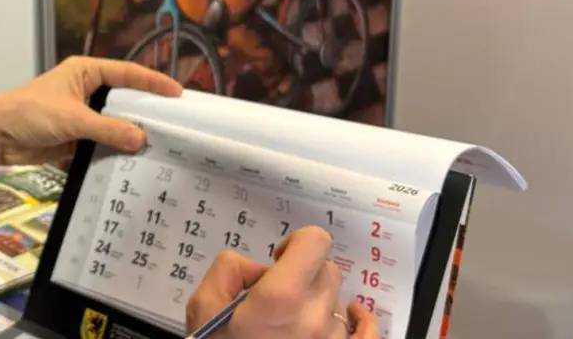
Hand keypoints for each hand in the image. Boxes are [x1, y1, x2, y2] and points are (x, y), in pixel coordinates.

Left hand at [0, 57, 181, 167]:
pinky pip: (104, 143)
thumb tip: (141, 139)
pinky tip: (135, 162)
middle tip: (176, 123)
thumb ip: (107, 129)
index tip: (178, 94)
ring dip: (131, 134)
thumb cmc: (29, 113)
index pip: (127, 73)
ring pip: (116, 123)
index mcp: (86, 72)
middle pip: (125, 99)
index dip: (153, 83)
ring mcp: (83, 115)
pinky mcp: (77, 138)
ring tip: (162, 146)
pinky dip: (116, 151)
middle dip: (146, 111)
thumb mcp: (72, 118)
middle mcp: (87, 90)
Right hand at [186, 227, 378, 337]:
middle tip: (278, 295)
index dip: (296, 243)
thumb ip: (229, 269)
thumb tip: (257, 270)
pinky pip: (369, 332)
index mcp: (280, 297)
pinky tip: (354, 315)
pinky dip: (361, 321)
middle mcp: (314, 317)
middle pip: (327, 270)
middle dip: (303, 274)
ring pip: (337, 301)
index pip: (315, 242)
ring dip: (318, 304)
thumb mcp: (203, 305)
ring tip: (291, 324)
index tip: (279, 259)